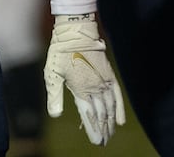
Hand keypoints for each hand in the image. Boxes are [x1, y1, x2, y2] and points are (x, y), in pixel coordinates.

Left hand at [43, 13, 125, 145]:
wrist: (76, 31)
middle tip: (103, 143)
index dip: (94, 130)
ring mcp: (104, 82)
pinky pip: (117, 95)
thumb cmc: (60, 52)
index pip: (90, 116)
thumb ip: (54, 96)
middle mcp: (95, 88)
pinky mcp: (109, 75)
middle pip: (102, 115)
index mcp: (81, 89)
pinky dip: (120, 108)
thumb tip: (55, 115)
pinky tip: (121, 120)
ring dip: (111, 123)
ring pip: (111, 107)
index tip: (96, 142)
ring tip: (110, 135)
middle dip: (103, 130)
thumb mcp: (52, 74)